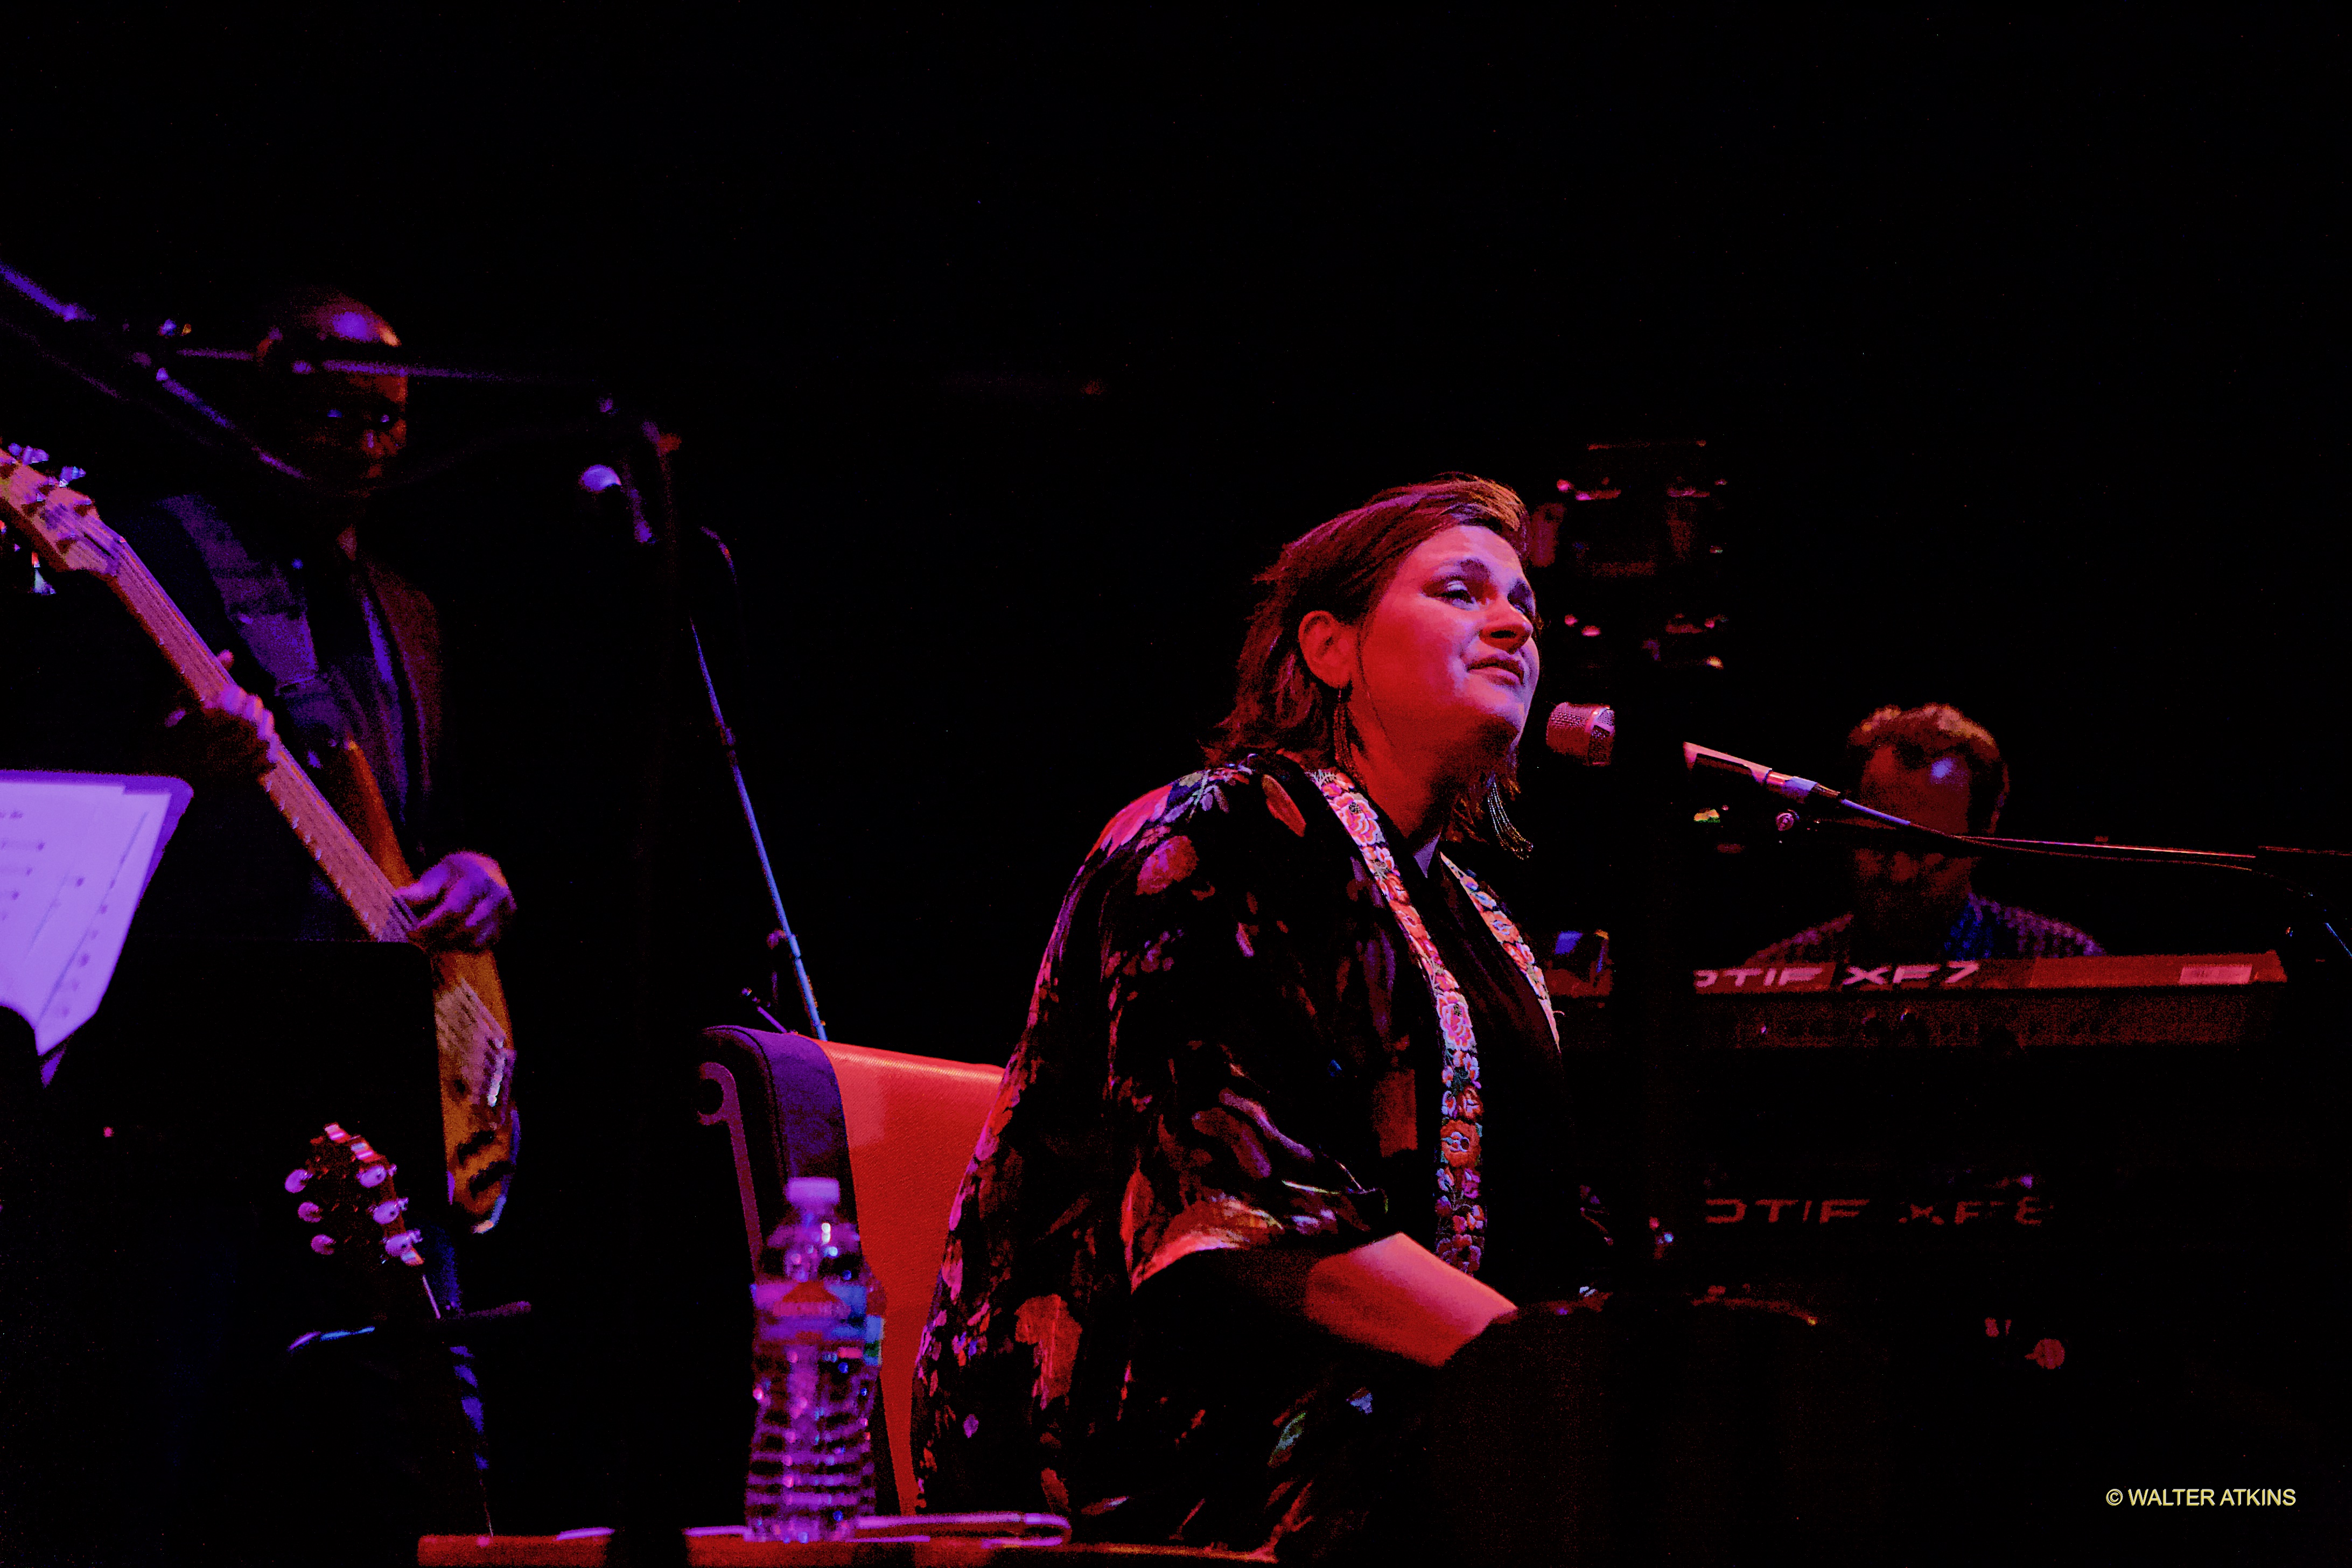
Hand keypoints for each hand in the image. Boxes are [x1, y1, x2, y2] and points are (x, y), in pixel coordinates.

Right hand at [156, 650, 275, 784]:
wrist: (164, 777)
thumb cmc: (166, 735)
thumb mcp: (174, 703)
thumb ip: (203, 678)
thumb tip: (230, 653)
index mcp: (202, 723)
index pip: (233, 697)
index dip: (233, 693)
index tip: (228, 693)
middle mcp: (222, 744)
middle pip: (252, 714)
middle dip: (249, 704)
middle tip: (242, 703)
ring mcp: (235, 763)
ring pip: (264, 735)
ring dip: (262, 722)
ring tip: (250, 719)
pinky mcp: (245, 777)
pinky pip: (270, 757)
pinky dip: (270, 745)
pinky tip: (258, 739)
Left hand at [396, 851, 516, 952]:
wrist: (486, 872)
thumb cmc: (457, 874)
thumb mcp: (439, 875)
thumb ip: (422, 890)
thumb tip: (398, 898)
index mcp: (478, 880)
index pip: (454, 909)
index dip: (431, 924)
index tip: (412, 931)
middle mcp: (496, 897)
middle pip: (464, 928)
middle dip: (436, 937)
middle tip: (416, 940)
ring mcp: (504, 915)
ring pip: (473, 941)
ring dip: (447, 945)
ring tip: (429, 941)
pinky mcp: (503, 929)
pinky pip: (480, 947)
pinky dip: (460, 947)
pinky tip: (447, 941)